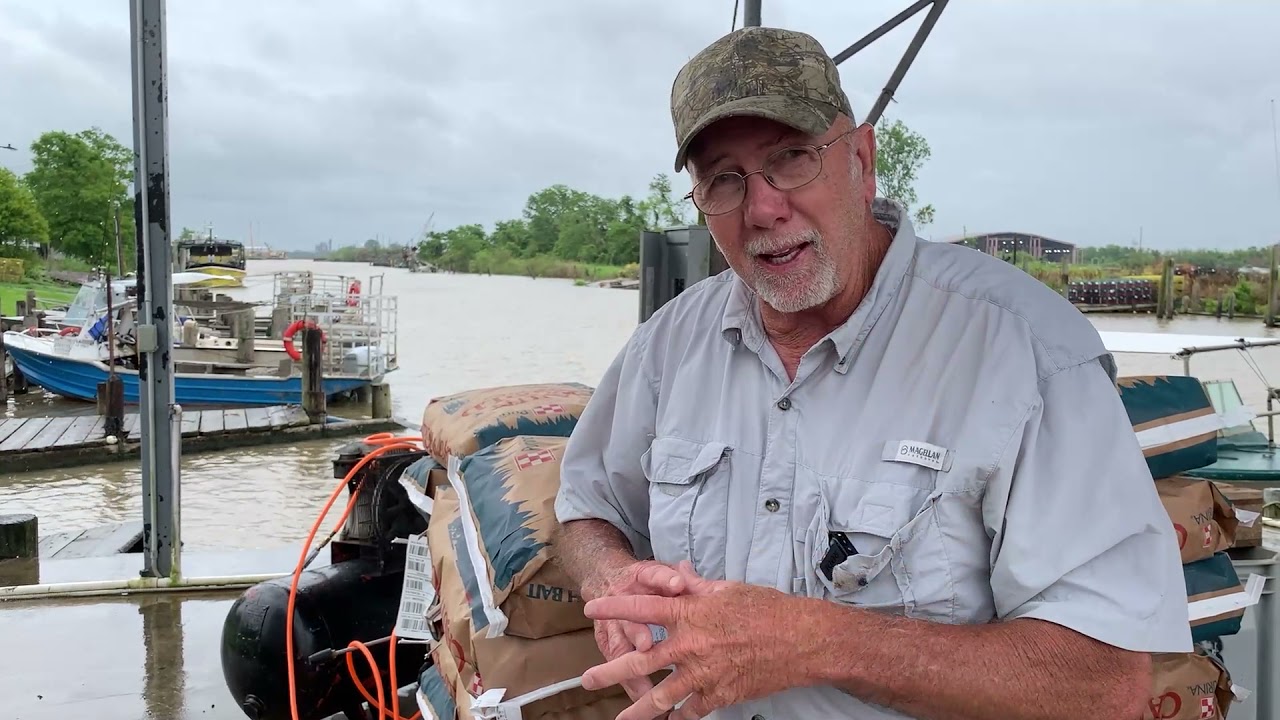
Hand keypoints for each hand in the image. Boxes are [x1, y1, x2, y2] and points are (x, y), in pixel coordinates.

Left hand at [580, 573, 800, 719]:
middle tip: (588, 680)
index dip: (614, 608)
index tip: (592, 609)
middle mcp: (690, 646)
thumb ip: (696, 585)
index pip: (642, 608)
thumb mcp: (728, 589)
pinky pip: (691, 711)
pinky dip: (677, 718)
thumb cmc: (767, 609)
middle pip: (641, 660)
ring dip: (638, 709)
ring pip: (662, 695)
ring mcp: (704, 674)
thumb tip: (678, 571)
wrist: (801, 641)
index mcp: (690, 614)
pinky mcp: (720, 695)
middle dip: (611, 670)